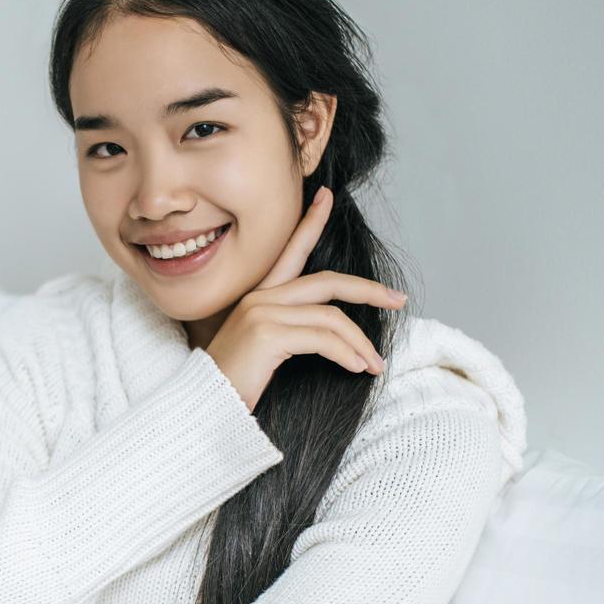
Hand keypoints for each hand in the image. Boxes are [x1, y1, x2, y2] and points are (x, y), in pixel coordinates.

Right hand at [204, 186, 407, 412]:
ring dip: (361, 344)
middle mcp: (258, 298)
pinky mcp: (268, 334)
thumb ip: (291, 331)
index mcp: (257, 298)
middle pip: (327, 282)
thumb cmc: (235, 383)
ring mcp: (261, 313)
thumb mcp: (265, 350)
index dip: (309, 222)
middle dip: (368, 290)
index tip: (327, 197)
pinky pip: (324, 339)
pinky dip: (347, 354)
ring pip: (332, 317)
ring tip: (375, 365)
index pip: (289, 251)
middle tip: (398, 300)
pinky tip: (356, 368)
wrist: (205, 406)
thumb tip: (336, 331)